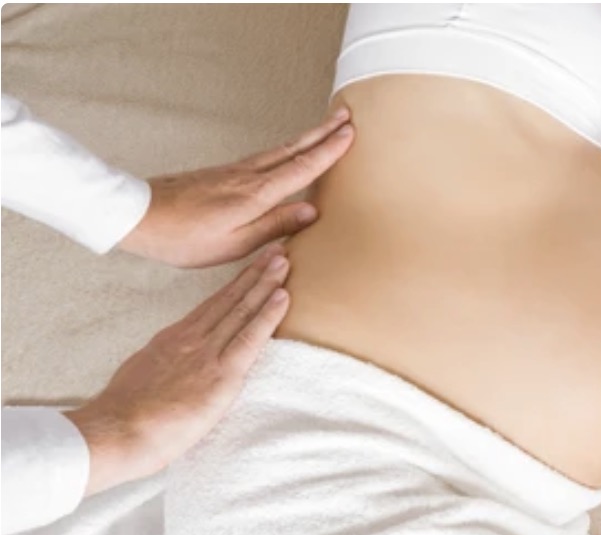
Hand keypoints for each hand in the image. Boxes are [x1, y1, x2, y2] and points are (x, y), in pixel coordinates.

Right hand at [65, 244, 291, 495]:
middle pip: (229, 299)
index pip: (211, 307)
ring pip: (243, 310)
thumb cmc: (124, 415)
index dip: (234, 286)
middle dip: (255, 273)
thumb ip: (161, 365)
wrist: (117, 431)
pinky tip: (283, 296)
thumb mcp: (141, 377)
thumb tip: (169, 366)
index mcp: (173, 339)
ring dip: (266, 283)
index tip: (251, 268)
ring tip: (284, 261)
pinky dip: (269, 315)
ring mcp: (207, 353)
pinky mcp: (221, 374)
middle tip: (275, 249)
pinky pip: (251, 338)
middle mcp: (191, 339)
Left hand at [119, 108, 353, 267]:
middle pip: (293, 149)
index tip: (350, 133)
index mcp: (256, 194)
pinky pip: (265, 156)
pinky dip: (285, 149)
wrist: (139, 217)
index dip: (328, 151)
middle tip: (346, 115)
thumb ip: (274, 225)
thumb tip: (312, 210)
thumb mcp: (233, 242)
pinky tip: (287, 152)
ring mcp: (234, 172)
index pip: (302, 168)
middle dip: (322, 132)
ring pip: (279, 150)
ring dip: (306, 138)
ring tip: (325, 128)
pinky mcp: (223, 174)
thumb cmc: (184, 238)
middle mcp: (248, 176)